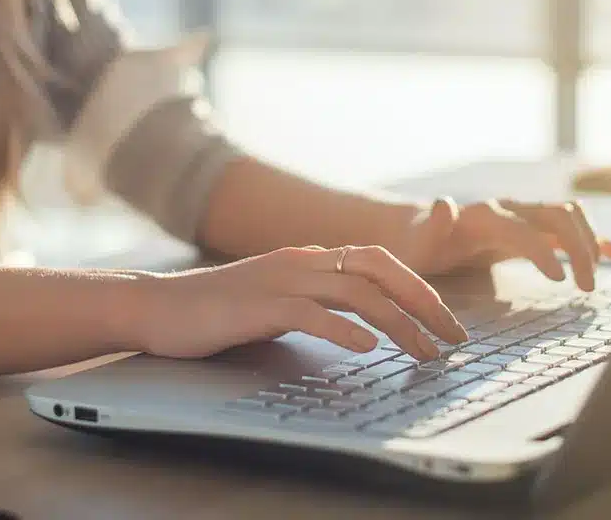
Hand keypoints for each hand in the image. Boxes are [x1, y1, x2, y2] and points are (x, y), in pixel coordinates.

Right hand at [127, 245, 467, 361]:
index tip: (446, 322)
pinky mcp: (257, 306)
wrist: (157, 307)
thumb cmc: (218, 311)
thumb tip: (362, 327)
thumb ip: (316, 303)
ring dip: (399, 323)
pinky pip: (310, 313)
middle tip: (453, 336)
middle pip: (380, 268)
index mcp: (310, 258)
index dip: (419, 288)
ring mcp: (280, 280)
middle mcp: (302, 261)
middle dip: (423, 300)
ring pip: (356, 293)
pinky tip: (367, 350)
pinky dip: (344, 331)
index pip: (380, 262)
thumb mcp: (278, 300)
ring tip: (425, 352)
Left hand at [394, 198, 610, 290]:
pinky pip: (572, 228)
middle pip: (558, 215)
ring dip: (591, 242)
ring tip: (593, 280)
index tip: (561, 280)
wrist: (419, 230)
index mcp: (484, 215)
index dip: (545, 250)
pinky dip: (600, 239)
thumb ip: (434, 225)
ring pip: (570, 216)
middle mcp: (510, 209)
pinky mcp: (534, 229)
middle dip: (579, 246)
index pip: (524, 228)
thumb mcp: (418, 242)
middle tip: (586, 288)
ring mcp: (524, 216)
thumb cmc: (418, 245)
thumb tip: (446, 202)